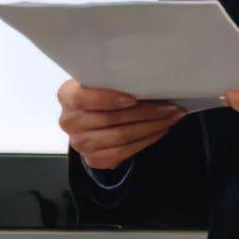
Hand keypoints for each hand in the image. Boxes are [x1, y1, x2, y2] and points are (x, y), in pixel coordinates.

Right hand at [58, 79, 186, 169]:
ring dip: (151, 127)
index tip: (133, 99)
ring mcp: (80, 144)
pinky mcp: (93, 159)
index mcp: (67, 96)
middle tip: (170, 107)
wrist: (88, 119)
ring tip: (171, 118)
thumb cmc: (99, 93)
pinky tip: (160, 130)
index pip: (84, 98)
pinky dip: (146, 140)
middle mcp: (69, 121)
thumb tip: (148, 78)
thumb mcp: (98, 82)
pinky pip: (124, 152)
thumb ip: (111, 80)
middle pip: (110, 119)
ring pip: (120, 137)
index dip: (109, 99)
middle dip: (145, 113)